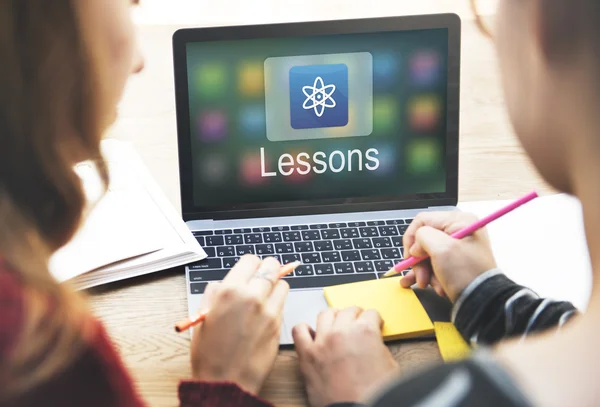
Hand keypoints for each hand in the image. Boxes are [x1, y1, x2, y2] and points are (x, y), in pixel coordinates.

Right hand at [190, 255, 289, 394]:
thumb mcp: (202, 316)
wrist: (226, 381)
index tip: (249, 270)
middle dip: (267, 270)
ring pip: (282, 283)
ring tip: (264, 297)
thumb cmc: (209, 353)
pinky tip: (266, 313)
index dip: (250, 265)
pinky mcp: (279, 324)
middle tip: (262, 277)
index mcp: (230, 291)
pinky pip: (283, 303)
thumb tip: (224, 284)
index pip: (251, 260)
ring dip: (275, 286)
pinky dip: (278, 303)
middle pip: (272, 267)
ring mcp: (269, 310)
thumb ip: (214, 294)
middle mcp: (252, 296)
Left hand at [292, 307, 397, 406]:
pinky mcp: (307, 354)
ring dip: (333, 317)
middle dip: (355, 316)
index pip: (371, 313)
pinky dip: (305, 329)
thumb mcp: (390, 365)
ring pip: (325, 314)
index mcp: (365, 332)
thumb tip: (373, 342)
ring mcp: (322, 341)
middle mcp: (342, 331)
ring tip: (336, 325)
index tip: (373, 324)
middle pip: (348, 310)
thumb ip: (379, 346)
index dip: (374, 320)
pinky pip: (299, 331)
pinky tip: (312, 334)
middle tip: (357, 324)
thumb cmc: (373, 393)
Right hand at [400, 211, 496, 301]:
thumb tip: (416, 246)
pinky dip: (429, 275)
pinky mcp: (455, 263)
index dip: (412, 238)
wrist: (483, 302)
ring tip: (427, 284)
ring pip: (427, 254)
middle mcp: (459, 231)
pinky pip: (434, 264)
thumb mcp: (441, 249)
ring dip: (424, 271)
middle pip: (424, 239)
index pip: (423, 221)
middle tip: (420, 276)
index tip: (410, 256)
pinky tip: (427, 285)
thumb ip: (422, 237)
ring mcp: (457, 248)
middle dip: (419, 260)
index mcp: (459, 221)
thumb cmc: (466, 273)